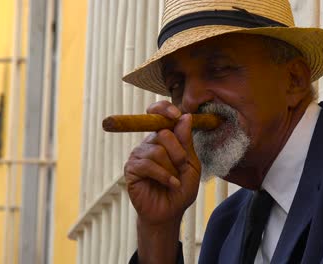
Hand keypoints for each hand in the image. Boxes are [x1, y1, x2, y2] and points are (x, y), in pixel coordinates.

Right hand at [125, 100, 200, 224]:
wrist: (170, 212)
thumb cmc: (181, 188)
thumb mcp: (191, 163)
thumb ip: (186, 141)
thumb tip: (185, 116)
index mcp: (163, 137)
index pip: (158, 113)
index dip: (165, 109)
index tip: (176, 115)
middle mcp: (149, 143)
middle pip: (163, 133)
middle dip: (178, 152)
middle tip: (182, 166)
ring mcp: (138, 155)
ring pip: (157, 151)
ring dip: (172, 168)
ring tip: (175, 180)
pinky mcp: (131, 169)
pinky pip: (148, 165)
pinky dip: (164, 175)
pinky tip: (170, 184)